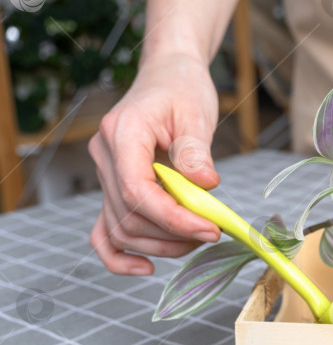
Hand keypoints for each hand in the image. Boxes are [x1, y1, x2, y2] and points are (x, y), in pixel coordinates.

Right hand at [89, 53, 221, 274]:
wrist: (167, 76)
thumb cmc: (182, 89)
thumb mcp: (196, 112)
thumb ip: (196, 151)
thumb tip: (205, 185)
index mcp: (123, 134)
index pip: (138, 191)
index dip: (175, 218)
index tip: (211, 228)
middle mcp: (105, 157)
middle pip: (131, 216)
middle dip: (176, 234)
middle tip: (215, 231)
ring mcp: (105, 176)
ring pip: (123, 230)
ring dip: (163, 244)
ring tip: (200, 235)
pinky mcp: (114, 189)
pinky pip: (104, 232)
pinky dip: (120, 256)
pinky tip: (147, 268)